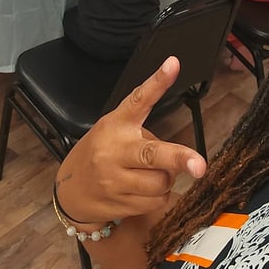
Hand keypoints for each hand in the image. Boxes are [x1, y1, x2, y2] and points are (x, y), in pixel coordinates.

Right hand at [56, 57, 205, 222]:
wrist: (70, 189)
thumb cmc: (102, 151)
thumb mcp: (115, 128)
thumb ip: (142, 130)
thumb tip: (179, 152)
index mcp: (117, 123)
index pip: (138, 99)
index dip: (157, 82)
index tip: (173, 64)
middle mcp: (116, 150)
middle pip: (152, 154)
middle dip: (178, 158)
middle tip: (199, 164)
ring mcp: (115, 180)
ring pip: (161, 182)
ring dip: (167, 178)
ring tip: (152, 172)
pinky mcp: (120, 204)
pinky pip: (157, 201)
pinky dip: (159, 195)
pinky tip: (144, 189)